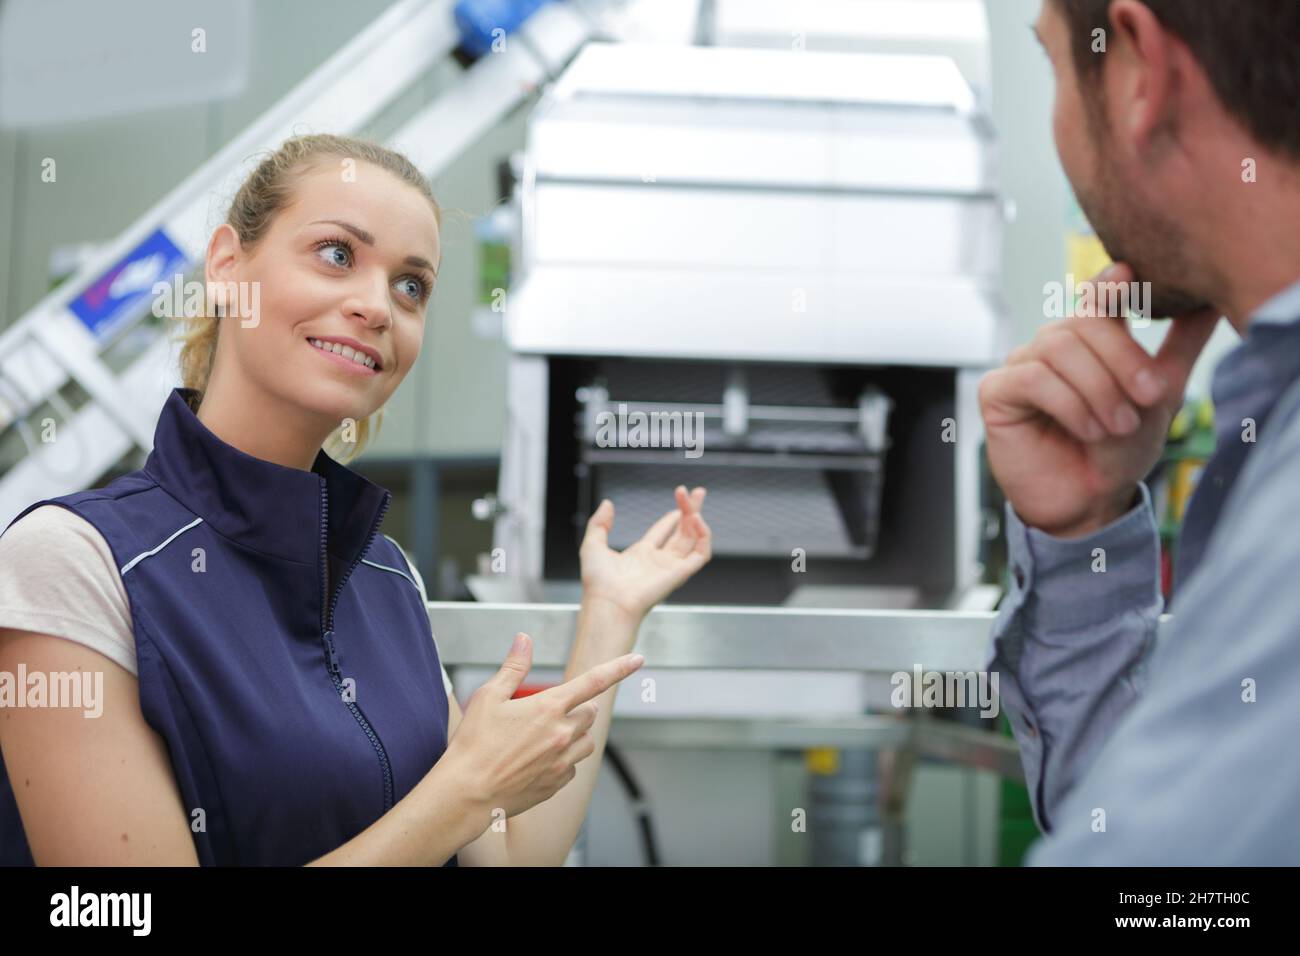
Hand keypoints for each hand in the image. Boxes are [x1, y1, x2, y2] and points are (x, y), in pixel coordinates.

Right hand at [442, 632, 644, 818]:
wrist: (466, 794)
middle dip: (578, 707)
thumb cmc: (472, 744)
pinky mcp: (558, 783)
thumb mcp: (489, 697)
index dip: (619, 668)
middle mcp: (562, 734)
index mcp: (548, 707)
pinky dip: (563, 760)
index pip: (593, 681)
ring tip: (544, 737)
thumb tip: (524, 639)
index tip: (638, 659)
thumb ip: (513, 667)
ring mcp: (563, 761)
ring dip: (575, 734)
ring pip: (586, 741)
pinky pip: (573, 766)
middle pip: (590, 713)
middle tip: (548, 712)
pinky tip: (537, 761)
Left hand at [578, 485, 712, 619]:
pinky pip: (701, 554)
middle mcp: (659, 561)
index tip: (681, 498)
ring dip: (696, 517)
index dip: (673, 516)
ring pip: (693, 539)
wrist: (608, 602)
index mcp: (641, 555)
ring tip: (694, 499)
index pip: (663, 532)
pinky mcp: (681, 573)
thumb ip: (599, 523)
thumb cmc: (598, 582)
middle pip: (683, 532)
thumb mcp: (593, 545)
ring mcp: (671, 567)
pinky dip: (703, 536)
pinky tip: (696, 520)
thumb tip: (607, 503)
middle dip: (691, 511)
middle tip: (698, 491)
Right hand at [979, 263, 1219, 537]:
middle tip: (1148, 399)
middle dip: (1122, 360)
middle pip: (1083, 323)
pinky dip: (1068, 404)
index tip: (1129, 278)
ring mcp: (1020, 365)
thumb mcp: (1159, 395)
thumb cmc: (1120, 449)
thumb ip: (1178, 348)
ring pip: (1059, 349)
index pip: (1097, 297)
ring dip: (1098, 389)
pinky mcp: (995, 392)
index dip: (1109, 286)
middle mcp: (1052, 345)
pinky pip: (1032, 379)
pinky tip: (1087, 430)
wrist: (1088, 501)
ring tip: (1117, 426)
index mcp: (1088, 339)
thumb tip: (1208, 303)